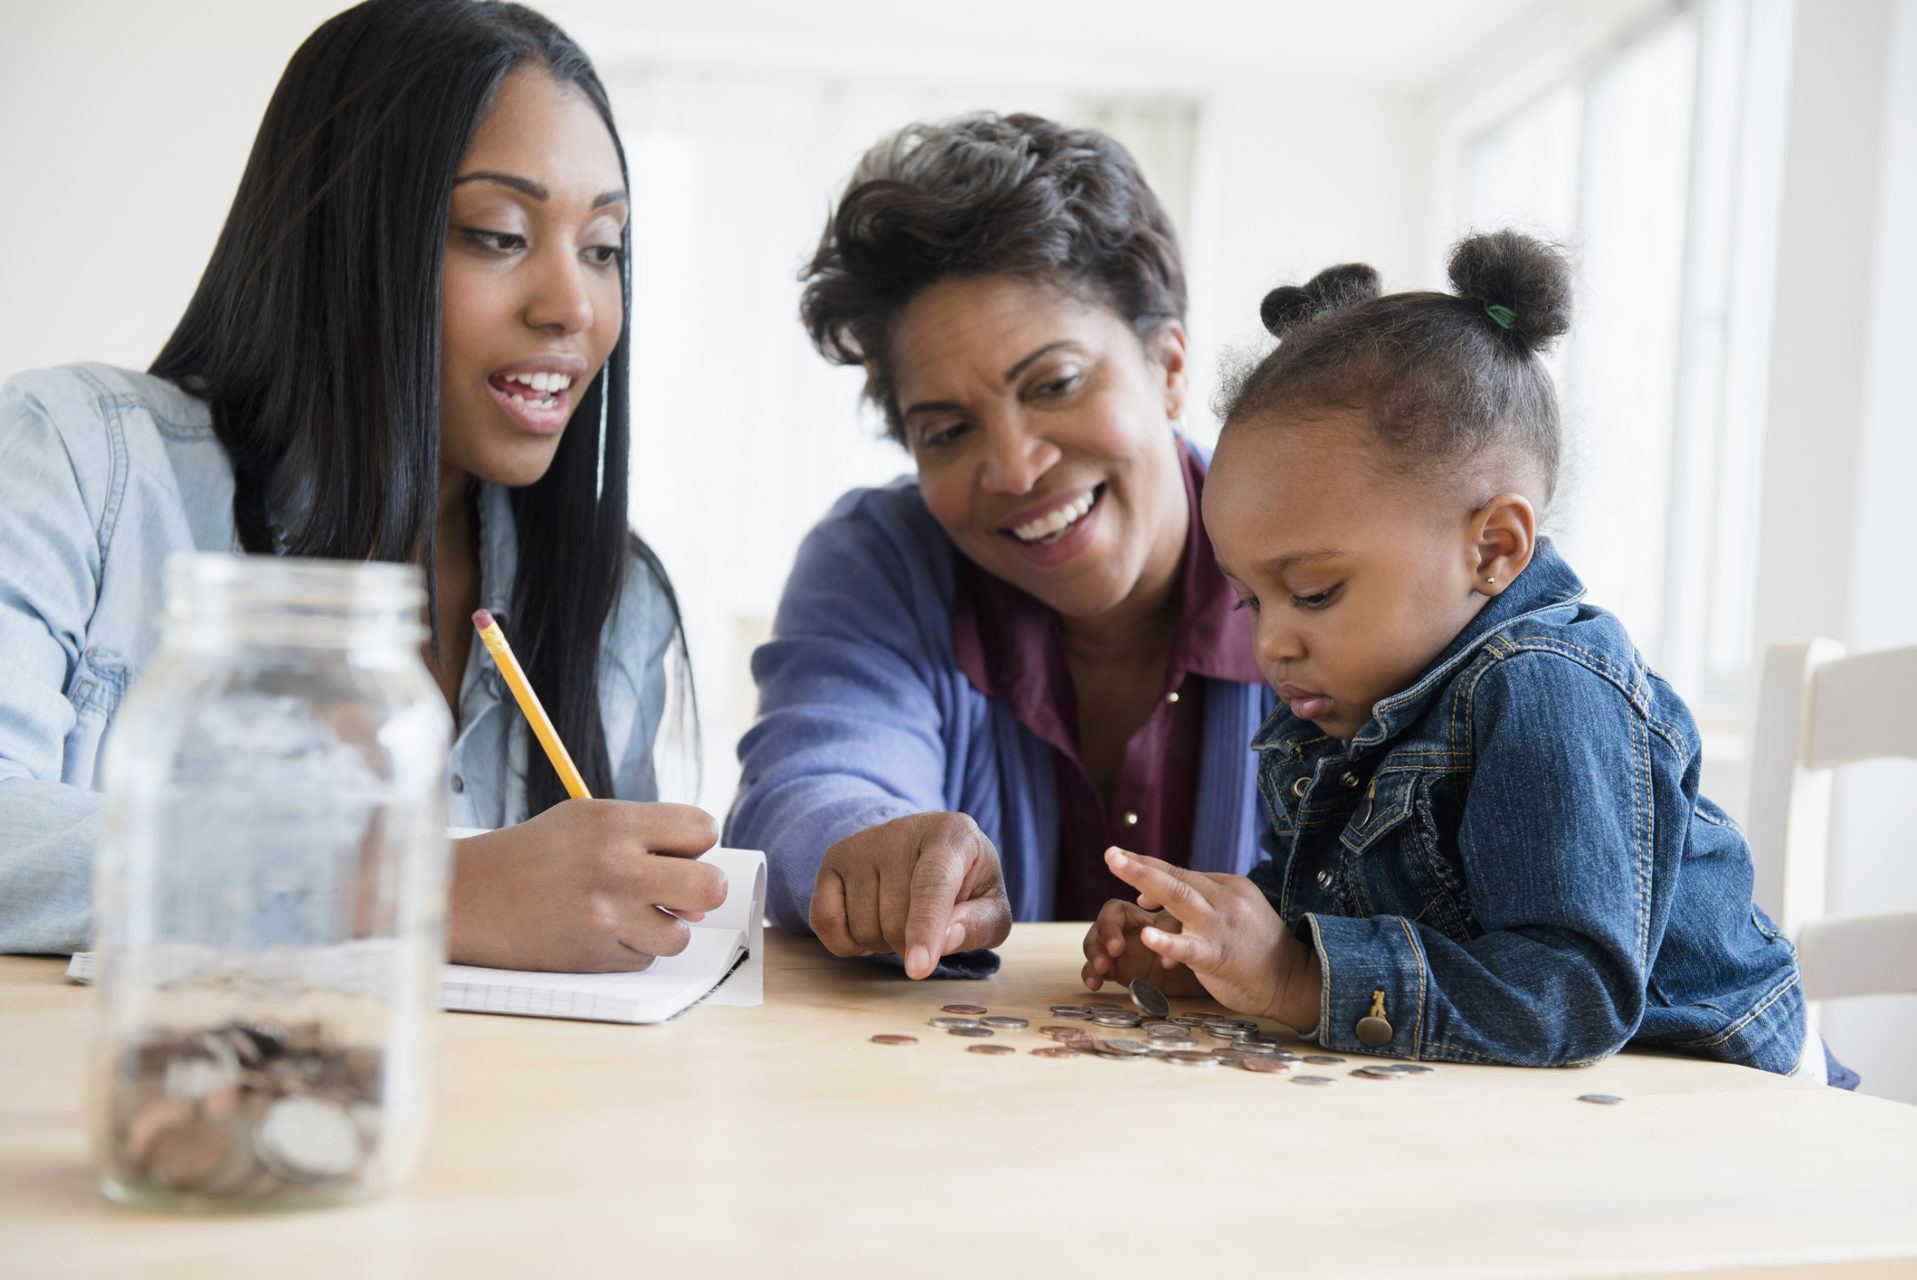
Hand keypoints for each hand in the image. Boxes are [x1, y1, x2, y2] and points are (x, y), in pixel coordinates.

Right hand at [447, 799, 726, 971]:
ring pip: (681, 934)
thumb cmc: (533, 855)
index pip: (703, 828)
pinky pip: (646, 958)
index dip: (696, 842)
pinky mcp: (596, 955)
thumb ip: (649, 843)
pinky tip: (599, 931)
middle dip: (702, 890)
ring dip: (663, 927)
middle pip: (711, 886)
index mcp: (615, 822)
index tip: (677, 850)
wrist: (470, 898)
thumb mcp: (586, 821)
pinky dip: (631, 948)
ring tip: (626, 912)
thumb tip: (701, 895)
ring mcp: (608, 916)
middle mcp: (617, 867)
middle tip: (676, 892)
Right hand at [810, 812, 1011, 978]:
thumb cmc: (964, 883)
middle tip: (926, 929)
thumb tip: (945, 941)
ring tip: (900, 917)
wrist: (923, 849)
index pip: (933, 885)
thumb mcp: (989, 903)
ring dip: (882, 943)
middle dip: (910, 944)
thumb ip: (979, 924)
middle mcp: (901, 830)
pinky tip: (868, 925)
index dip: (925, 930)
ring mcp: (862, 842)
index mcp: (951, 834)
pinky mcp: (834, 857)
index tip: (918, 968)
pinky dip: (846, 943)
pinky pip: (825, 921)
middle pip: (895, 919)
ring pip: (862, 926)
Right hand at [1081, 899, 1203, 996]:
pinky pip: (1095, 970)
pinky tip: (1095, 985)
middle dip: (1099, 942)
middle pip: (1099, 928)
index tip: (1117, 947)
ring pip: (1093, 947)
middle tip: (1111, 959)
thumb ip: (1173, 931)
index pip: (1115, 911)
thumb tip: (1159, 947)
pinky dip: (1091, 975)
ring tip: (1100, 972)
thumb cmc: (1196, 940)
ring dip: (1093, 957)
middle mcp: (1124, 931)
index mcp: (1140, 916)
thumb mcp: (1188, 932)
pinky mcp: (1117, 971)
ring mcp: (1118, 951)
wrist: (1202, 969)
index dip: (1110, 925)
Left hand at [1103, 846, 1321, 1027]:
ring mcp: (1221, 926)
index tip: (1121, 862)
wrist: (1293, 979)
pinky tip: (1147, 938)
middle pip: (1175, 876)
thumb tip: (1147, 900)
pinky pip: (1189, 946)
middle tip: (1110, 854)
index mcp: (1227, 887)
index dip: (1148, 868)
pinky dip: (1167, 941)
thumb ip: (1196, 904)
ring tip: (1116, 867)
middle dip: (1139, 865)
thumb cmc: (1257, 949)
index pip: (1180, 872)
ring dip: (1144, 881)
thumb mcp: (1232, 914)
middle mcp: (1223, 899)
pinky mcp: (1219, 955)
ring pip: (1178, 897)